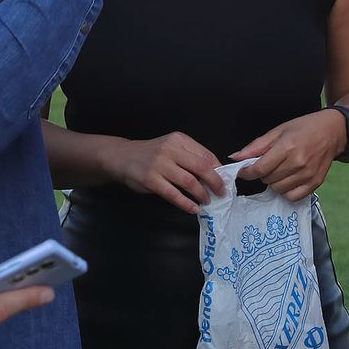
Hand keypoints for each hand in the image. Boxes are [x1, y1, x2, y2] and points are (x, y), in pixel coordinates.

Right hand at [110, 131, 226, 214]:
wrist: (123, 157)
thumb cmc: (152, 154)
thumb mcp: (171, 147)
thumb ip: (190, 156)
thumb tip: (215, 173)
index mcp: (179, 140)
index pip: (206, 155)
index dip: (219, 170)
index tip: (226, 181)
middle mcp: (170, 149)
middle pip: (201, 167)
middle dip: (215, 182)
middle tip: (222, 193)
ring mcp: (160, 164)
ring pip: (189, 181)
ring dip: (202, 194)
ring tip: (207, 201)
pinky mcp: (151, 180)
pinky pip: (173, 194)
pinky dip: (186, 203)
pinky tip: (193, 209)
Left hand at [231, 110, 343, 201]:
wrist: (332, 131)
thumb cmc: (303, 128)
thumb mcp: (278, 131)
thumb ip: (256, 146)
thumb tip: (235, 158)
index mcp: (287, 147)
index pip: (260, 168)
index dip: (247, 172)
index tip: (243, 170)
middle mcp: (298, 163)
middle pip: (268, 179)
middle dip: (262, 173)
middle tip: (268, 163)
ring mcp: (308, 175)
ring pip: (278, 189)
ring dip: (274, 182)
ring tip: (280, 170)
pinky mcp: (316, 183)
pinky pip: (292, 196)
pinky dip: (286, 191)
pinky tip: (288, 180)